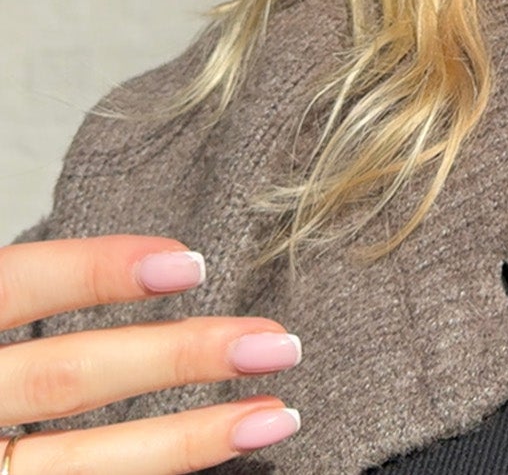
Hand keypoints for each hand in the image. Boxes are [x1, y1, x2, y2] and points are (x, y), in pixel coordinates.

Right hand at [0, 236, 302, 471]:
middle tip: (279, 342)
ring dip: (185, 443)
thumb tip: (154, 257)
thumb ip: (20, 294)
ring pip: (71, 468)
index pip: (15, 284)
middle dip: (178, 360)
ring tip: (277, 416)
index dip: (97, 272)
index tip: (191, 262)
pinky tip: (208, 464)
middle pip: (64, 380)